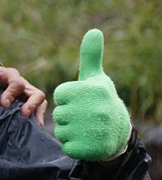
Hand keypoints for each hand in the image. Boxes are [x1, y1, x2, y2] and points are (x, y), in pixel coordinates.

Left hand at [0, 65, 47, 125]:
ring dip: (38, 112)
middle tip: (24, 114)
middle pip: (35, 93)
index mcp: (9, 75)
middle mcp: (22, 84)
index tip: (4, 104)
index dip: (12, 93)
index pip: (17, 83)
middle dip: (32, 104)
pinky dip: (37, 117)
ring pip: (40, 101)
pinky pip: (37, 109)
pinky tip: (34, 128)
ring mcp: (26, 94)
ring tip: (35, 125)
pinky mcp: (26, 102)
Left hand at [53, 29, 130, 161]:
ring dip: (68, 130)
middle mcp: (97, 109)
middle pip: (59, 113)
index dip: (67, 98)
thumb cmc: (101, 101)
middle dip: (67, 115)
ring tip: (84, 127)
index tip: (81, 100)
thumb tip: (93, 31)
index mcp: (95, 90)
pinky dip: (72, 145)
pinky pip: (66, 146)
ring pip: (60, 130)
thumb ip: (91, 56)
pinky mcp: (90, 148)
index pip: (60, 94)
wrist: (119, 133)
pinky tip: (85, 139)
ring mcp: (95, 130)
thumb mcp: (97, 78)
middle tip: (83, 116)